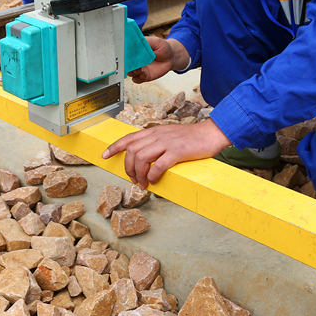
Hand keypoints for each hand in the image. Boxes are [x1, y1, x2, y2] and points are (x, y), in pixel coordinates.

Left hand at [102, 118, 231, 188]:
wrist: (211, 134)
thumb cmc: (192, 138)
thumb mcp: (169, 136)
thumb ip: (157, 143)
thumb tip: (146, 158)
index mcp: (154, 131)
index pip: (128, 138)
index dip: (114, 147)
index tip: (104, 155)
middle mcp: (157, 135)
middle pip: (132, 151)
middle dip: (128, 168)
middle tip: (134, 180)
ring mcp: (167, 142)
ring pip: (142, 158)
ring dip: (139, 174)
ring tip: (143, 184)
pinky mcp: (177, 151)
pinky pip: (158, 165)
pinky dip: (153, 175)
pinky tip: (154, 181)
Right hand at [129, 36, 188, 83]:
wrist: (171, 57)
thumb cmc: (162, 47)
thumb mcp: (155, 41)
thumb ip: (146, 41)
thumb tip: (135, 42)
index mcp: (135, 50)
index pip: (125, 52)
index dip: (123, 53)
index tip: (124, 54)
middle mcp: (135, 60)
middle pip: (125, 63)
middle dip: (125, 64)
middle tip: (129, 63)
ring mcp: (139, 68)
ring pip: (129, 72)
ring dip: (132, 71)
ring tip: (137, 69)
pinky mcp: (144, 76)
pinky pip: (137, 79)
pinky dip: (138, 78)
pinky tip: (144, 74)